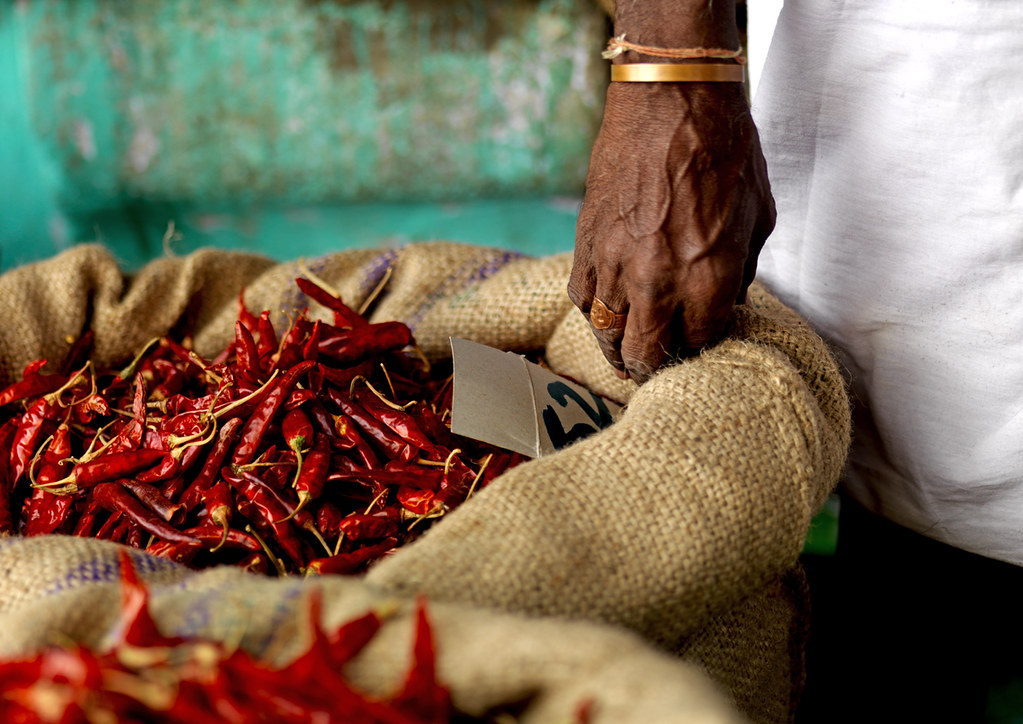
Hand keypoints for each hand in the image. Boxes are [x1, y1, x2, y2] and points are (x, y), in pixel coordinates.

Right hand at [568, 81, 774, 383]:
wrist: (673, 102)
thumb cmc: (724, 152)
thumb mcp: (758, 217)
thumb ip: (740, 271)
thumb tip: (726, 300)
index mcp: (709, 279)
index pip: (698, 344)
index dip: (699, 350)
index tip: (697, 347)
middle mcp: (658, 282)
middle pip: (644, 355)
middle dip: (651, 368)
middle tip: (655, 368)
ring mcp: (616, 265)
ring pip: (605, 334)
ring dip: (616, 349)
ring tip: (624, 355)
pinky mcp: (587, 244)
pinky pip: (582, 298)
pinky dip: (593, 310)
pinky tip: (605, 311)